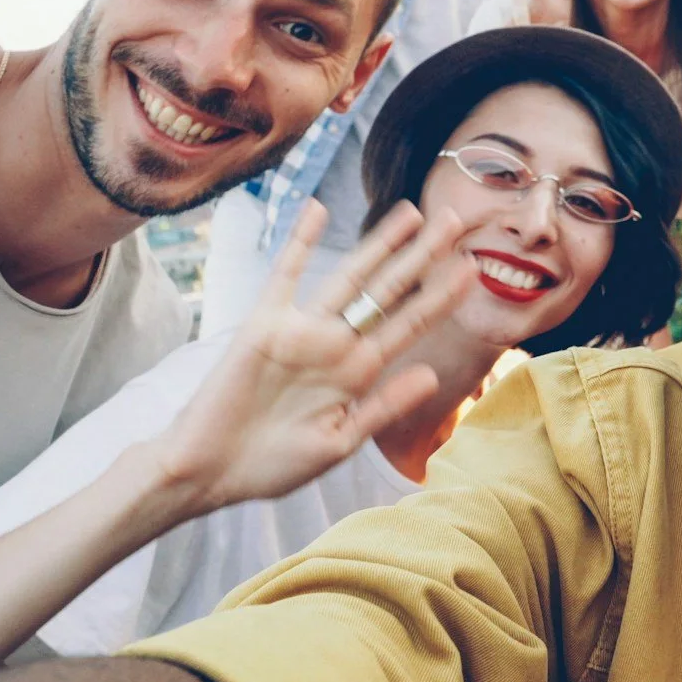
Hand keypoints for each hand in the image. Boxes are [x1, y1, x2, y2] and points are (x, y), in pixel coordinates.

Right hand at [145, 200, 465, 511]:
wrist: (208, 471)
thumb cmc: (271, 466)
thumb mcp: (338, 443)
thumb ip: (383, 408)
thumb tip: (431, 376)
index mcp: (359, 373)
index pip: (409, 325)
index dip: (441, 297)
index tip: (473, 269)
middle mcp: (337, 344)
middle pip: (389, 291)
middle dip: (423, 257)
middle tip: (456, 220)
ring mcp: (302, 330)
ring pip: (349, 277)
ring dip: (379, 244)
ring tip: (411, 211)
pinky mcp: (263, 324)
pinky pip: (285, 275)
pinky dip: (300, 242)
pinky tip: (317, 209)